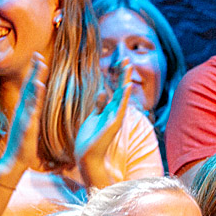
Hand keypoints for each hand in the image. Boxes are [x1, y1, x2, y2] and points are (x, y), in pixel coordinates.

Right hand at [3, 53, 48, 173]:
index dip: (34, 72)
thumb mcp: (28, 124)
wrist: (15, 160)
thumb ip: (31, 113)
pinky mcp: (26, 126)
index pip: (30, 86)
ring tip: (41, 64)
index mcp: (25, 109)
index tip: (39, 56)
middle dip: (34, 69)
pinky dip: (35, 98)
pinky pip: (31, 110)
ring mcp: (24, 116)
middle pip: (29, 85)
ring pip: (30, 94)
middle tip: (39, 53)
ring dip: (35, 78)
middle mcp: (23, 109)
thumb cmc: (23, 143)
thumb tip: (34, 104)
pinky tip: (39, 87)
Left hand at [75, 59, 133, 187]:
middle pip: (120, 89)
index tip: (120, 61)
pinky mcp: (113, 124)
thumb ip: (99, 105)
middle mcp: (114, 112)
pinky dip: (123, 97)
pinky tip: (126, 86)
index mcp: (109, 110)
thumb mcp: (93, 117)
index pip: (115, 89)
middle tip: (126, 58)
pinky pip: (120, 108)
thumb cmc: (90, 139)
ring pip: (122, 95)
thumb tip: (102, 92)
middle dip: (123, 74)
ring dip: (125, 80)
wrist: (87, 156)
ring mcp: (115, 118)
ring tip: (128, 66)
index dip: (117, 75)